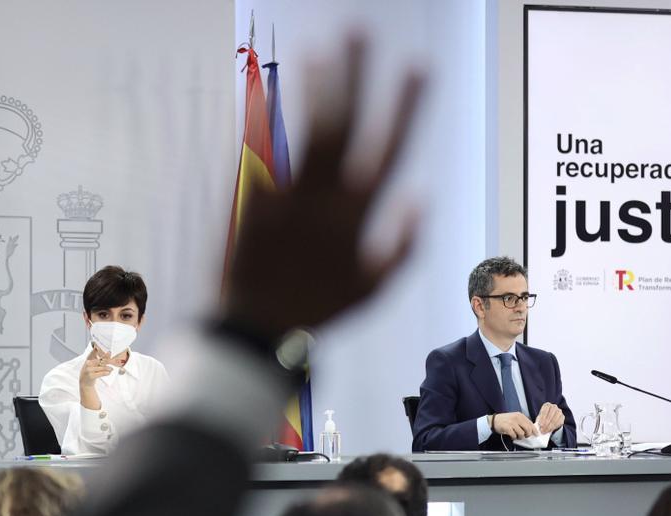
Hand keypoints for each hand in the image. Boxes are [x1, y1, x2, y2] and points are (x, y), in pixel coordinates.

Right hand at [79, 346, 113, 389]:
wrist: (84, 384)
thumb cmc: (89, 373)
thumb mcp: (90, 366)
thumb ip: (96, 359)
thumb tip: (105, 352)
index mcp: (87, 360)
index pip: (93, 354)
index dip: (98, 351)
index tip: (104, 350)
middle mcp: (87, 364)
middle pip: (99, 360)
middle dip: (107, 360)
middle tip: (112, 360)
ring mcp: (89, 370)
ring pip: (101, 367)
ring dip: (108, 368)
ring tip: (111, 369)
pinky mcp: (92, 376)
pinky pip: (101, 373)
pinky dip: (106, 373)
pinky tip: (109, 373)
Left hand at [224, 35, 424, 339]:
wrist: (254, 329)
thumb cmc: (318, 310)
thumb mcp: (373, 289)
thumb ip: (404, 245)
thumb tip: (421, 197)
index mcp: (357, 217)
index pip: (389, 148)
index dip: (405, 105)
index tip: (416, 66)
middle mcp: (322, 201)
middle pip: (342, 125)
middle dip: (354, 76)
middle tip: (358, 32)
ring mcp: (283, 197)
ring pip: (302, 132)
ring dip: (313, 87)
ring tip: (319, 48)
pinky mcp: (249, 200)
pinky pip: (261, 153)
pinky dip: (266, 121)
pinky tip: (266, 90)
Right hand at [493, 412, 538, 439]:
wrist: (494, 420)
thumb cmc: (505, 420)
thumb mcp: (515, 418)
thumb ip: (522, 423)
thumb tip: (531, 430)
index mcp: (520, 415)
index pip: (530, 423)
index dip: (534, 430)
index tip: (536, 434)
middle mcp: (517, 418)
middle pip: (528, 429)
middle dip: (528, 434)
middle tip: (525, 436)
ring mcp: (512, 422)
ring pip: (522, 433)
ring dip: (520, 437)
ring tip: (517, 436)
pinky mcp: (507, 427)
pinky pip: (514, 435)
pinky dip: (514, 437)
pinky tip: (512, 436)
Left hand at [535, 403, 564, 434]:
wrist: (550, 418)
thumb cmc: (543, 417)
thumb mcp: (539, 418)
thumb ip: (539, 420)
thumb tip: (537, 427)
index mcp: (547, 405)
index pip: (544, 411)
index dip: (542, 418)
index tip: (540, 424)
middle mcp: (554, 407)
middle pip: (550, 415)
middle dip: (546, 423)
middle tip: (542, 429)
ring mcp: (559, 411)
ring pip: (555, 419)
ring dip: (550, 426)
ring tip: (545, 431)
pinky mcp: (562, 416)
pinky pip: (559, 422)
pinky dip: (554, 427)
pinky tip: (550, 430)